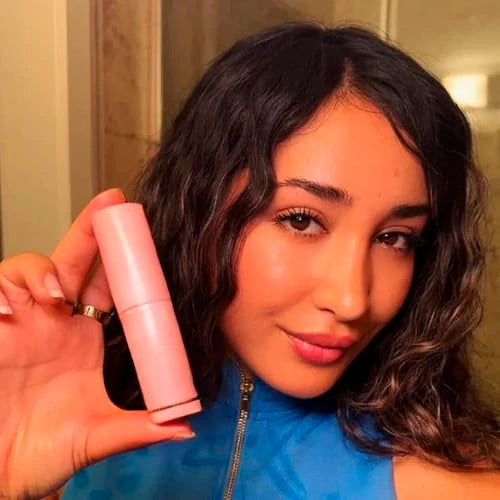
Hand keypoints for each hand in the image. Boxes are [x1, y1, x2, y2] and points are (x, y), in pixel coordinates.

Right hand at [0, 189, 193, 499]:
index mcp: (86, 337)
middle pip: (74, 262)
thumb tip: (186, 427)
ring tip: (56, 294)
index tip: (143, 233)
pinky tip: (11, 309)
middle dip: (91, 231)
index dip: (122, 259)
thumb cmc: (47, 450)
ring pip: (29, 270)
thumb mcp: (99, 435)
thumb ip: (140, 429)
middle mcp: (55, 322)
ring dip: (42, 269)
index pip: (108, 286)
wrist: (3, 472)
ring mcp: (21, 323)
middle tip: (112, 203)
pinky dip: (1, 292)